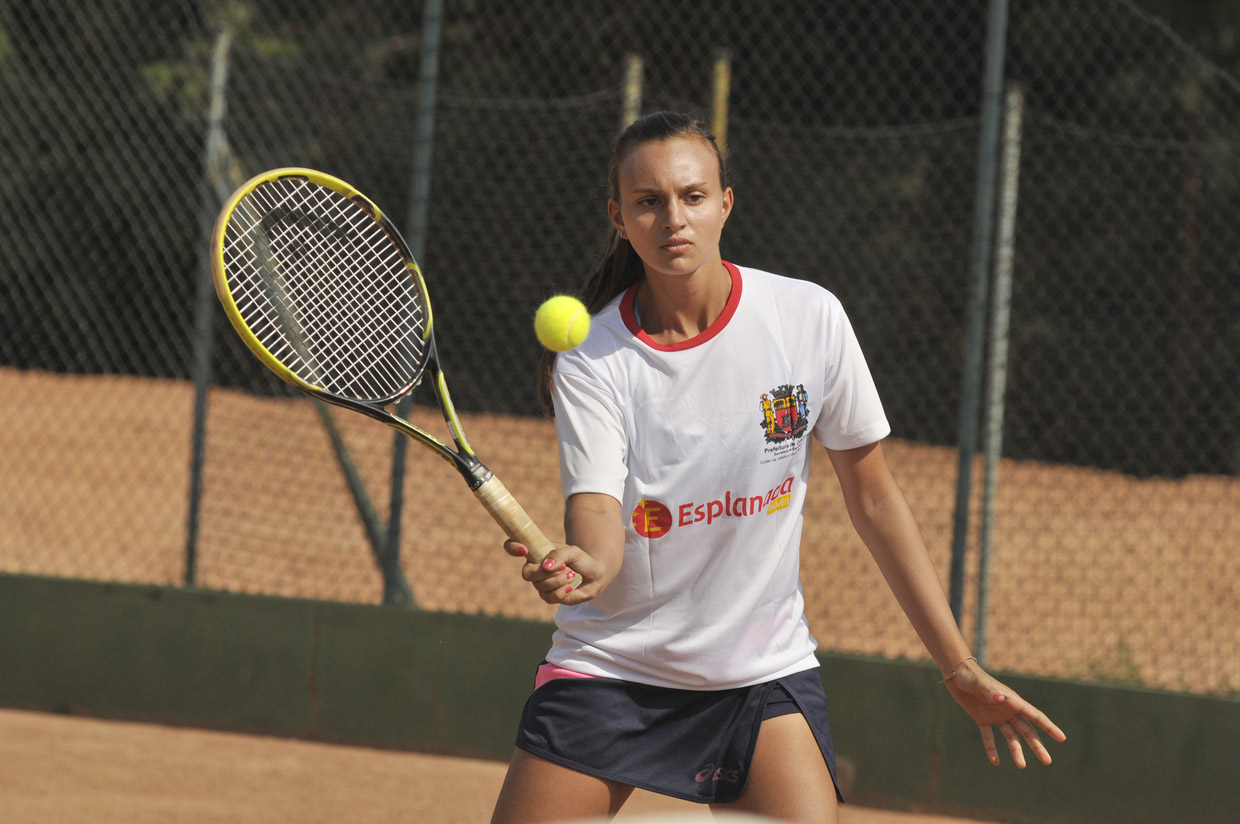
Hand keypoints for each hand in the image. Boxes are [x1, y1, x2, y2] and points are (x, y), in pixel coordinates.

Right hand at [503, 540, 608, 605]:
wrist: (595, 575)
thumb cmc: (582, 559)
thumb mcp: (573, 552)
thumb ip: (559, 555)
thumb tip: (546, 566)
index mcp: (537, 552)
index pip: (513, 547)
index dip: (512, 547)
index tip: (524, 550)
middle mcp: (535, 568)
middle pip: (526, 573)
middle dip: (544, 572)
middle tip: (564, 567)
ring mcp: (541, 584)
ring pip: (540, 586)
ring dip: (558, 581)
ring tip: (571, 574)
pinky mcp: (550, 597)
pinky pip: (550, 597)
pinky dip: (562, 592)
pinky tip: (570, 587)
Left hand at [943, 659, 1066, 766]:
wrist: (957, 674)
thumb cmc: (972, 676)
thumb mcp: (980, 683)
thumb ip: (990, 691)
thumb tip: (1000, 698)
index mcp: (1012, 701)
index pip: (1035, 716)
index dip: (1049, 727)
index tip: (1062, 738)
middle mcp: (1007, 710)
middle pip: (1026, 731)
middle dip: (1037, 746)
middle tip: (1047, 761)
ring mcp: (996, 716)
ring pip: (1011, 737)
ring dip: (1016, 751)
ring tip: (1022, 766)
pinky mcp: (982, 719)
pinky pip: (989, 737)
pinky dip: (992, 749)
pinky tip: (995, 762)